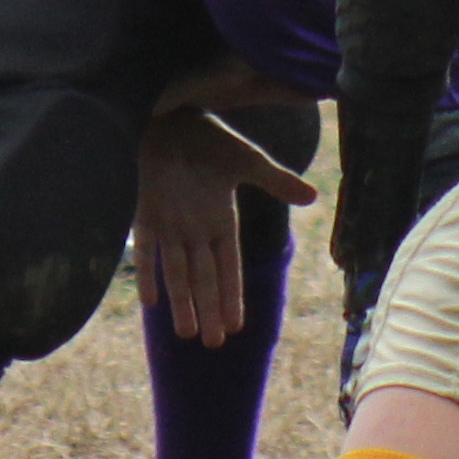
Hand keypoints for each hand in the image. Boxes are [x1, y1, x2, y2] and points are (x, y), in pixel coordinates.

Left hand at [132, 102, 319, 346]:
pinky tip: (150, 300)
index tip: (237, 327)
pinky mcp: (145, 211)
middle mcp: (194, 228)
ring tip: (188, 334)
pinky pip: (147, 248)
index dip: (231, 295)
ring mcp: (169, 222)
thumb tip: (312, 197)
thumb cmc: (208, 136)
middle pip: (204, 278)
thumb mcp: (246, 160)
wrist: (169, 114)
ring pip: (177, 271)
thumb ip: (275, 180)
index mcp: (220, 219)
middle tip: (214, 344)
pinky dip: (148, 272)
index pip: (227, 267)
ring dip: (182, 301)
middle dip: (209, 309)